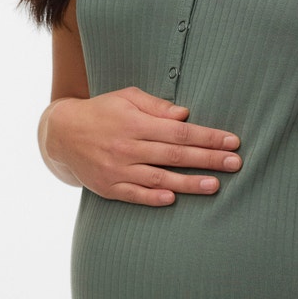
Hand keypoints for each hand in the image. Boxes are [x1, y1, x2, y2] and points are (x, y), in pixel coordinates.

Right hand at [43, 88, 242, 205]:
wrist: (61, 134)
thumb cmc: (102, 111)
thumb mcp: (127, 98)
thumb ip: (156, 106)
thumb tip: (184, 115)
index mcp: (135, 123)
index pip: (179, 132)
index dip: (207, 137)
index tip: (232, 141)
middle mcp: (127, 147)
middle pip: (175, 155)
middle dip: (208, 159)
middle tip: (235, 163)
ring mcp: (117, 169)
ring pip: (158, 178)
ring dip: (188, 183)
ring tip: (215, 186)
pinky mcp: (108, 188)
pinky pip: (134, 195)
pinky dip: (152, 198)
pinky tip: (173, 199)